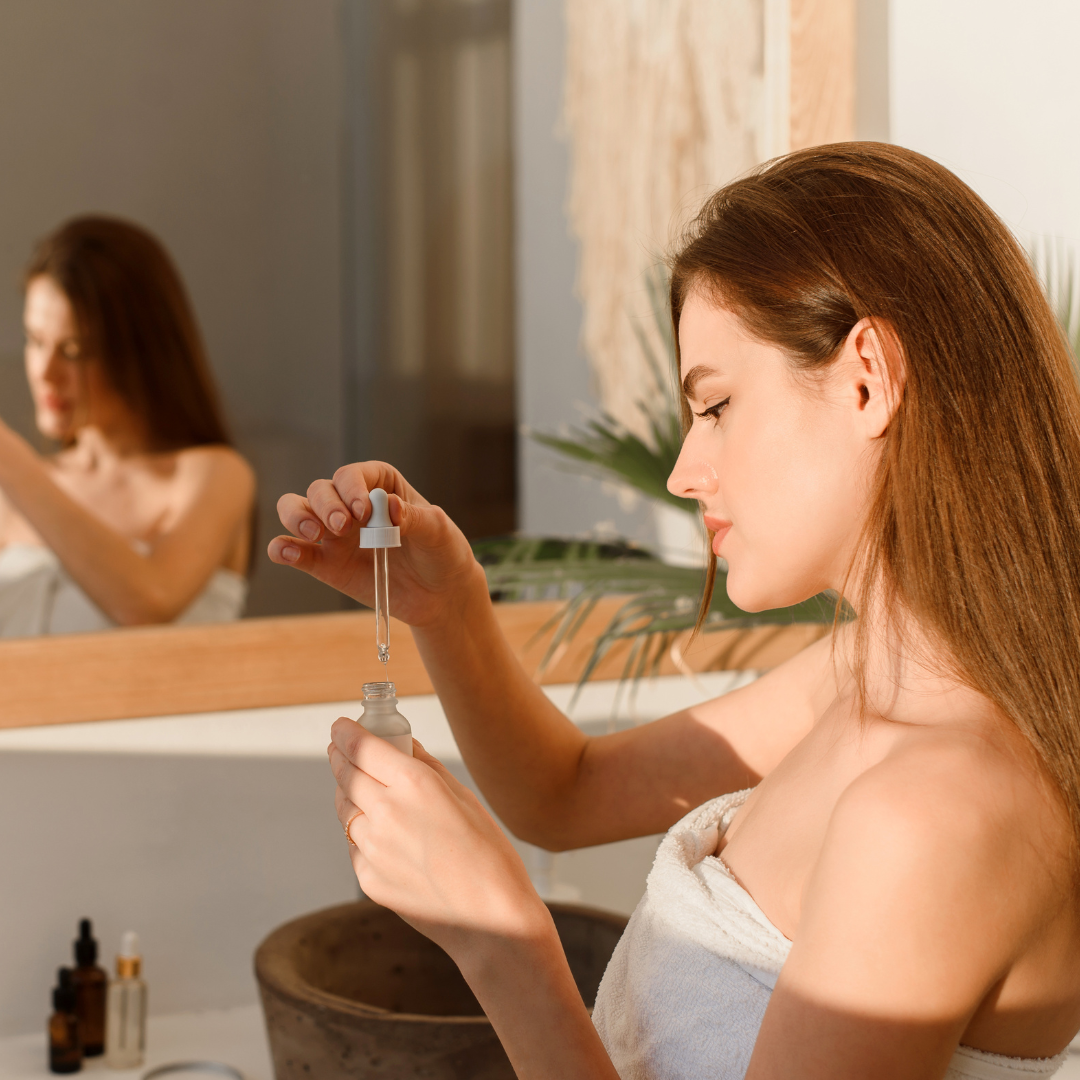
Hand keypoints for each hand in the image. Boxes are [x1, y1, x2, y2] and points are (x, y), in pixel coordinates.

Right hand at [268, 461, 484, 627]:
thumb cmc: (442, 552)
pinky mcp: (324, 564)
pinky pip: (292, 550)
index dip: (353, 488)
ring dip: (297, 517)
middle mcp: (350, 505)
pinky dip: (283, 548)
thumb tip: (389, 506)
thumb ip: (415, 517)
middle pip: (321, 490)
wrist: (441, 595)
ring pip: (296, 509)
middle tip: (344, 527)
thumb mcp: (438, 531)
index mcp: (379, 486)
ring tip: (315, 535)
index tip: (365, 511)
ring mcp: (334, 534)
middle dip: (327, 505)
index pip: (353, 475)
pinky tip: (289, 552)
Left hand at [328, 718, 552, 964]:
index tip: (340, 726)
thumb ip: (427, 767)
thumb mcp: (465, 797)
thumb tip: (404, 746)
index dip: (346, 733)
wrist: (490, 921)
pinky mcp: (367, 878)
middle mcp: (387, 812)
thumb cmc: (488, 854)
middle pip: (346, 775)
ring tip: (359, 787)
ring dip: (348, 794)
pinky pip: (355, 844)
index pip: (363, 748)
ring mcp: (373, 848)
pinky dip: (361, 832)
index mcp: (415, 784)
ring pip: (345, 811)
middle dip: (339, 757)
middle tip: (338, 748)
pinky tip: (381, 832)